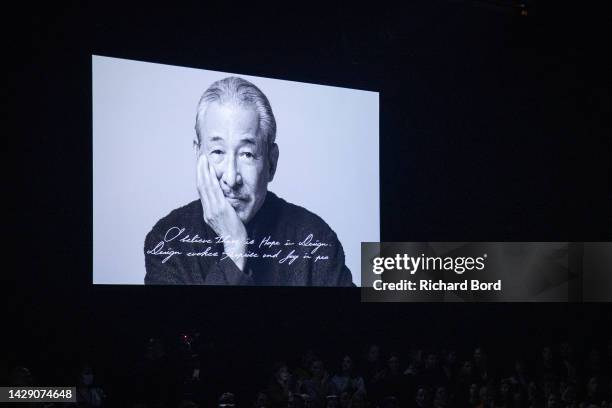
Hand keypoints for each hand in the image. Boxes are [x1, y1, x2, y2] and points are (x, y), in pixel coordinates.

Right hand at [196, 153, 247, 269]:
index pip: (202, 191)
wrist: (235, 243)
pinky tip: (211, 170)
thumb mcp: (225, 220)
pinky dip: (211, 179)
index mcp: (208, 212)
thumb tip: (223, 201)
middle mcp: (207, 210)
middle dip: (200, 170)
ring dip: (203, 171)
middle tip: (200, 157)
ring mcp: (212, 209)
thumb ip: (221, 209)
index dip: (200, 177)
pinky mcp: (220, 209)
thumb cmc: (234, 232)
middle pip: (200, 186)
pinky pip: (214, 191)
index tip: (200, 166)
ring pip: (205, 186)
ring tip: (203, 159)